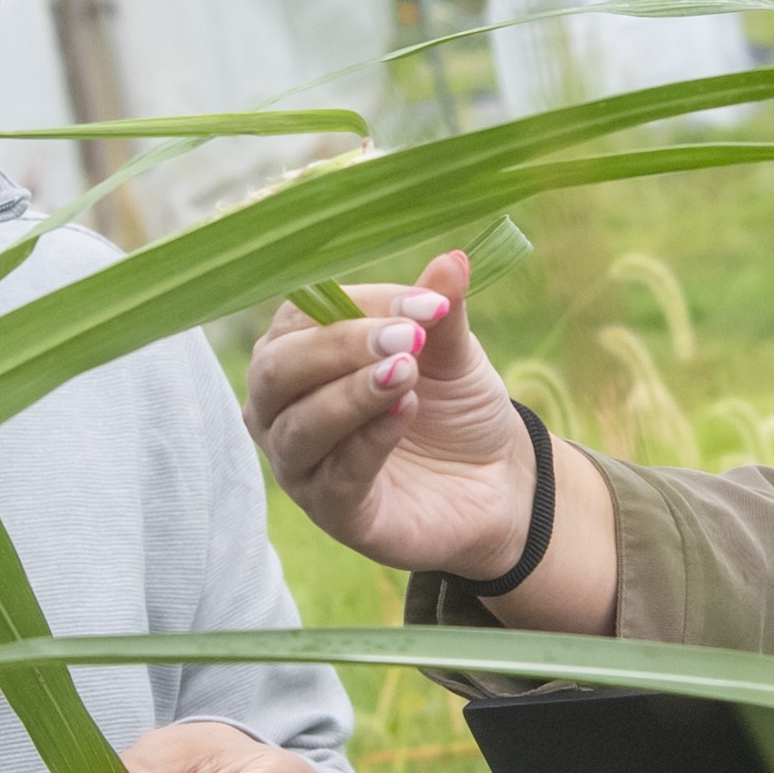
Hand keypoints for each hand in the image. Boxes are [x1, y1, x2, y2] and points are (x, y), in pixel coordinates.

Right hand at [246, 251, 526, 575]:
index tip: (429, 304)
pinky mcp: (333, 513)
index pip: (302, 318)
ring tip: (405, 374)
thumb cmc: (455, 407)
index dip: (361, 307)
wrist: (496, 482)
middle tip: (408, 338)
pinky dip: (368, 442)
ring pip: (298, 426)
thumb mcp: (452, 353)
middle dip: (340, 348)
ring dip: (351, 395)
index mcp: (298, 353)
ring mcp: (301, 464)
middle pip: (278, 369)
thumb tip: (454, 259)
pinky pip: (334, 477)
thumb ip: (441, 312)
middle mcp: (282, 408)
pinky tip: (405, 413)